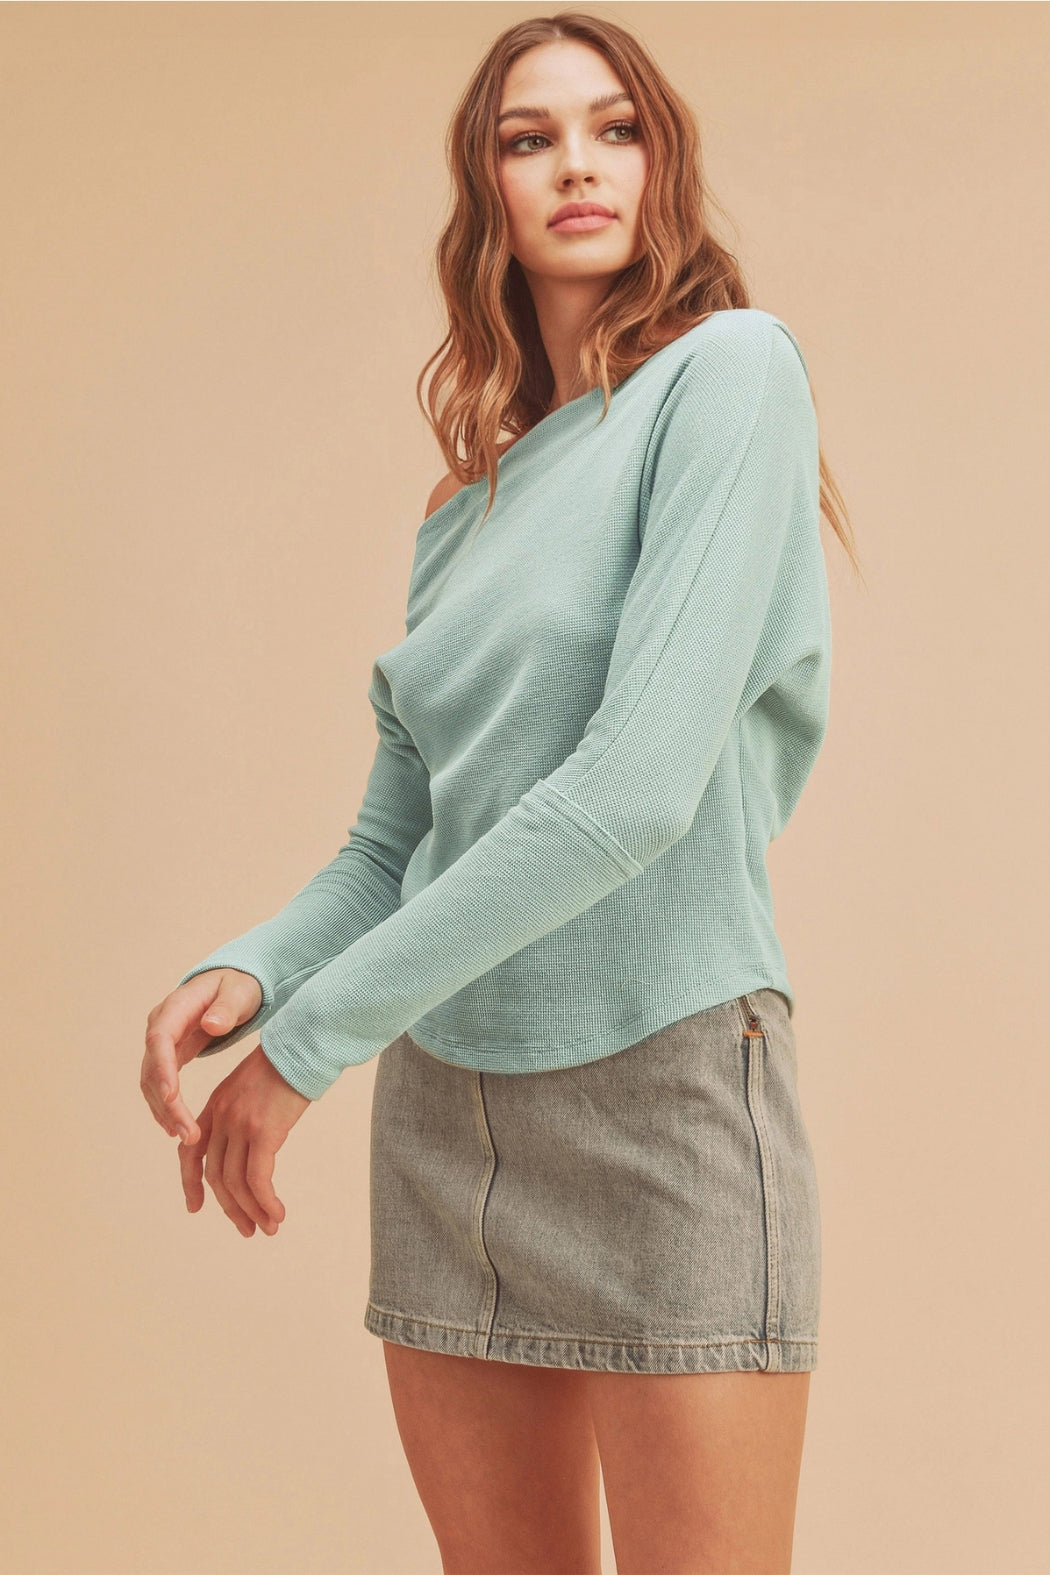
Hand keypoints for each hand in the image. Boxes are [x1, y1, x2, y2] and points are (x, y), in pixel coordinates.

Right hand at [141, 968, 263, 1144]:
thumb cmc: (238, 986)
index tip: (172, 1097)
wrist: (232, 985)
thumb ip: (227, 1007)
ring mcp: (161, 1041)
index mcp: (176, 1006)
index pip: (159, 1039)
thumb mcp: (240, 992)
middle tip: (187, 1133)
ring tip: (187, 1137)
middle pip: (152, 1068)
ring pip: (151, 1082)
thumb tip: (211, 1025)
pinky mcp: (168, 1054)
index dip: (162, 1069)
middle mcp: (161, 1024)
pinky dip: (166, 1107)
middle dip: (166, 1103)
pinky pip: (159, 1084)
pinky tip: (177, 1128)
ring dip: (165, 1111)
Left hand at [179, 1045, 311, 1235]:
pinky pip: (258, 1179)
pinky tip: (277, 1213)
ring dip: (251, 1211)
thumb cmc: (287, 1065)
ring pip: (236, 1183)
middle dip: (230, 1207)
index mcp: (215, 1105)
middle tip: (247, 1229)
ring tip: (268, 1227)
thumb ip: (242, 1113)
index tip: (195, 1207)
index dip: (190, 1183)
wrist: (304, 1044)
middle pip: (215, 1175)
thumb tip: (252, 1145)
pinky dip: (266, 1202)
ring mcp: (241, 1124)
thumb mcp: (253, 1087)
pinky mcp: (264, 1131)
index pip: (190, 1153)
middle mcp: (222, 1116)